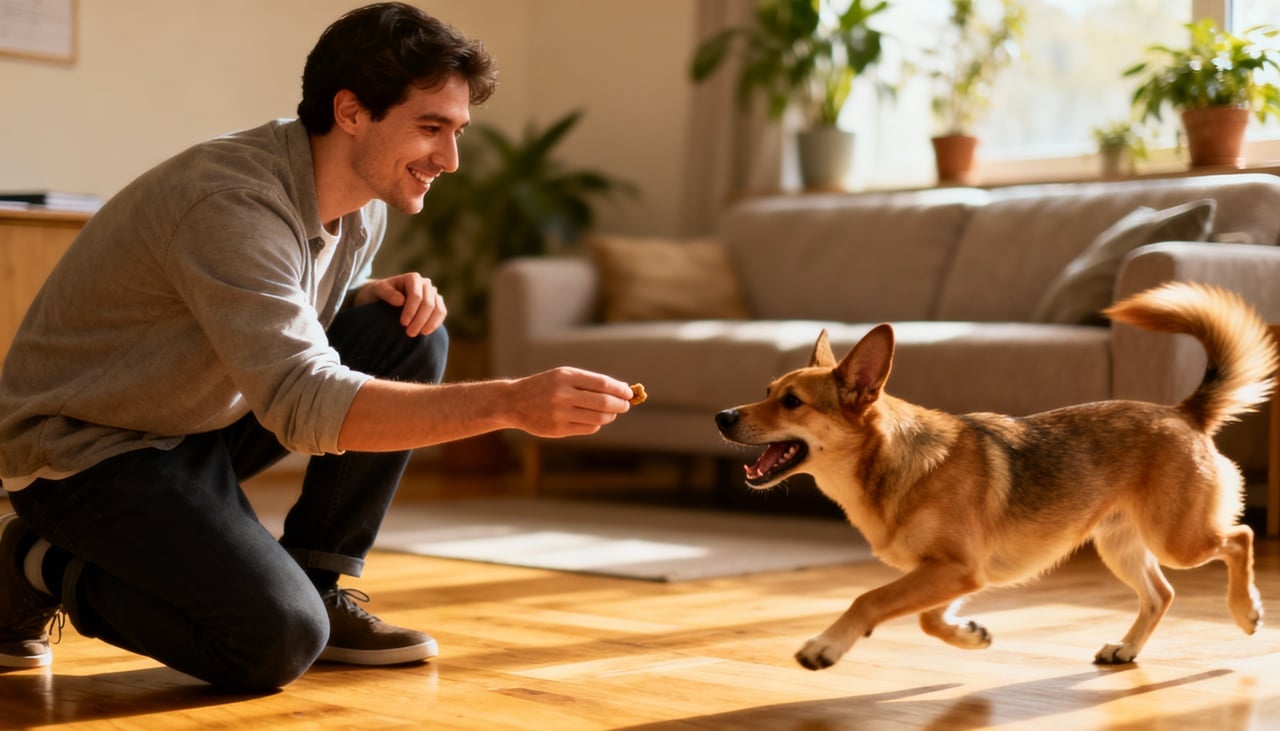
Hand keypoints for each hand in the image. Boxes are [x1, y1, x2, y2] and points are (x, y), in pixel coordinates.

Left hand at [355, 273, 446, 335]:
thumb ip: (387, 293)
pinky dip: (436, 323)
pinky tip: (426, 332)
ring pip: (438, 309)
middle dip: (420, 320)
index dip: (411, 311)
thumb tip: (401, 301)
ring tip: (419, 334)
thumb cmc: (380, 293)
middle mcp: (425, 284)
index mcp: (413, 278)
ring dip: (429, 323)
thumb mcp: (378, 290)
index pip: (416, 296)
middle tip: (410, 334)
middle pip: (429, 303)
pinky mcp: (437, 303)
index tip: (403, 323)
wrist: (384, 297)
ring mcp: (433, 293)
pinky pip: (441, 313)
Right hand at [510, 367, 634, 437]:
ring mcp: (559, 413)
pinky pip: (588, 429)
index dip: (620, 389)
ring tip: (611, 413)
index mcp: (565, 376)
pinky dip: (597, 425)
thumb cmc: (546, 386)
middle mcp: (562, 394)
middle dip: (620, 404)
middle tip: (626, 405)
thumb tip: (621, 390)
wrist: (515, 402)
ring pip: (598, 418)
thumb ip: (589, 382)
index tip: (629, 393)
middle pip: (603, 402)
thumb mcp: (563, 375)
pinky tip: (595, 420)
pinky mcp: (558, 430)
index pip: (602, 384)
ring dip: (610, 416)